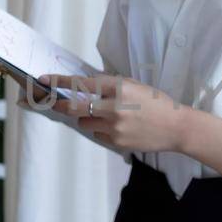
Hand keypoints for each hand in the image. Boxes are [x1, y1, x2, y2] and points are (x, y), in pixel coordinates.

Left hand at [38, 75, 191, 153]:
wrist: (177, 127)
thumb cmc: (157, 103)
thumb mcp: (135, 86)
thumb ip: (111, 86)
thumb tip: (85, 86)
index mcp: (119, 87)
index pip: (82, 83)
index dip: (60, 81)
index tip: (44, 79)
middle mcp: (113, 107)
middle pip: (74, 106)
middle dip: (61, 104)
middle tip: (55, 102)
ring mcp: (114, 126)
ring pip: (84, 121)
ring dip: (87, 117)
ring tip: (106, 115)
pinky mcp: (116, 142)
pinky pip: (98, 135)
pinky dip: (102, 130)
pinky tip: (120, 128)